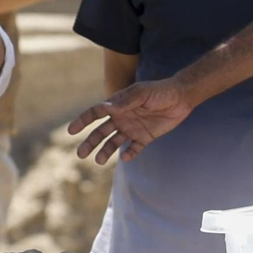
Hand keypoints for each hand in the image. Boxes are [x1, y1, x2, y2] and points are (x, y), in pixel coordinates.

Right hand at [68, 78, 193, 163]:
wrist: (181, 97)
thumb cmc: (160, 91)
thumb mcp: (142, 93)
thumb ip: (125, 101)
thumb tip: (106, 106)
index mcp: (118, 105)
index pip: (96, 113)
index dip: (83, 121)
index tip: (71, 131)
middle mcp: (122, 118)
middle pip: (101, 132)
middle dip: (90, 142)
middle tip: (80, 154)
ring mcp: (132, 128)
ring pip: (114, 142)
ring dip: (105, 151)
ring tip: (98, 160)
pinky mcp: (145, 137)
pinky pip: (134, 148)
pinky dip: (129, 154)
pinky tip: (126, 157)